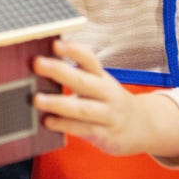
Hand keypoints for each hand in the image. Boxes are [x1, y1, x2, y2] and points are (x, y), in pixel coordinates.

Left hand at [32, 40, 178, 158]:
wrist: (141, 126)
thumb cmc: (109, 102)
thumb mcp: (98, 85)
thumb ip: (76, 77)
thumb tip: (41, 67)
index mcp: (102, 77)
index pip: (89, 59)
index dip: (73, 50)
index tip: (55, 44)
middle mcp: (106, 93)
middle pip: (83, 80)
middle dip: (59, 71)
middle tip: (37, 63)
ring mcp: (107, 114)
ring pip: (82, 108)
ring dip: (58, 103)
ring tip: (37, 99)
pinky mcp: (104, 134)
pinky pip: (83, 129)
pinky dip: (65, 125)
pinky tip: (48, 121)